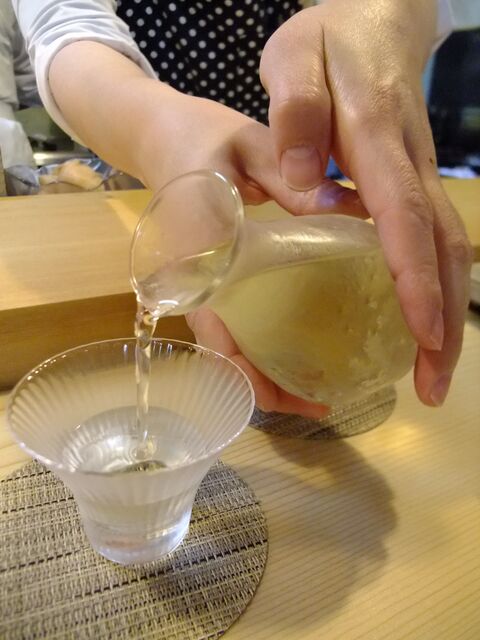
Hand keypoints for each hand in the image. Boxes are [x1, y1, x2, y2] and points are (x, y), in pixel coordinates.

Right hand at [139, 91, 337, 417]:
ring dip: (260, 373)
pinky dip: (255, 348)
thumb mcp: (250, 147)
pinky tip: (290, 348)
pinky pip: (226, 325)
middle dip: (264, 387)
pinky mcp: (203, 279)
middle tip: (319, 401)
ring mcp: (194, 283)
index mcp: (199, 250)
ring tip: (312, 386)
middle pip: (220, 353)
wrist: (156, 136)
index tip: (300, 396)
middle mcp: (191, 279)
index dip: (250, 373)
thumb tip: (352, 211)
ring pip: (222, 346)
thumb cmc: (200, 138)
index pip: (218, 330)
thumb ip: (293, 179)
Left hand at [260, 0, 472, 405]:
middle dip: (444, 320)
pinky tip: (423, 324)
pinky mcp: (417, 183)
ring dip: (447, 315)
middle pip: (444, 248)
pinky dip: (437, 289)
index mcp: (378, 138)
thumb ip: (298, 114)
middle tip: (433, 385)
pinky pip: (436, 243)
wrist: (375, 19)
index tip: (423, 333)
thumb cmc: (327, 42)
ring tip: (432, 372)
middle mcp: (412, 164)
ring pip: (450, 251)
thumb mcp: (295, 60)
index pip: (404, 217)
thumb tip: (306, 183)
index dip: (416, 278)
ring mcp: (422, 175)